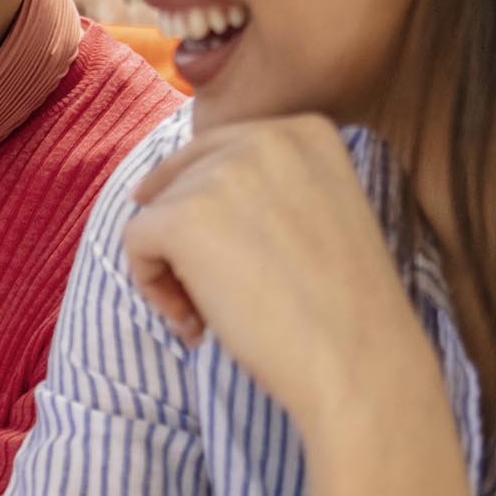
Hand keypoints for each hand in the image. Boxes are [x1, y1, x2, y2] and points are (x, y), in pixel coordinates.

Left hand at [123, 116, 445, 445]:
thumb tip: (171, 186)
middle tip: (221, 298)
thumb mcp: (322, 214)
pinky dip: (151, 286)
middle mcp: (266, 137)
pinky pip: (135, 241)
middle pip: (186, 180)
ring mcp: (223, 172)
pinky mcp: (184, 216)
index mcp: (307, 132)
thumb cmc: (345, 309)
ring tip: (213, 319)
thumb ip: (269, 187)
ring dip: (175, 271)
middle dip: (191, 241)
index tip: (240, 262)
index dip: (215, 214)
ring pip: (158, 212)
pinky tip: (194, 323)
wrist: (360, 363)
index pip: (221, 154)